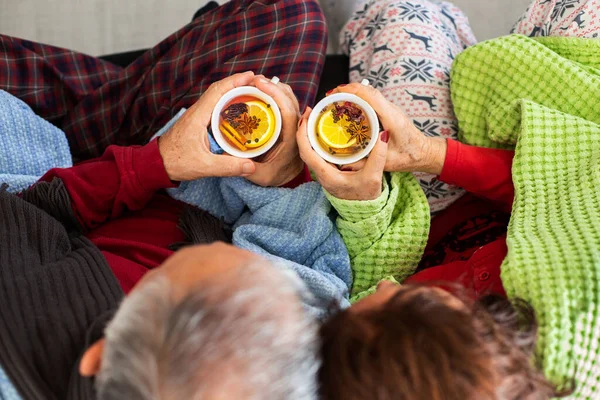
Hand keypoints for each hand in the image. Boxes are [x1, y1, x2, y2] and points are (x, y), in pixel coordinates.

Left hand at [158, 72, 256, 181]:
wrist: (157, 164)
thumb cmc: (176, 162)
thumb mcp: (204, 166)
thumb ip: (228, 166)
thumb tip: (251, 165)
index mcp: (198, 117)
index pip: (217, 91)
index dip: (235, 81)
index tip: (251, 76)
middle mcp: (197, 112)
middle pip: (219, 90)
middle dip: (238, 83)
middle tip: (258, 84)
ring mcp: (197, 116)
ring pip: (217, 97)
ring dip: (233, 92)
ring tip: (252, 93)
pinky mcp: (198, 122)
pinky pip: (215, 107)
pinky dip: (228, 103)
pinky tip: (239, 109)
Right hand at [245, 75, 303, 186]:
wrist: (287, 177)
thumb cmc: (274, 176)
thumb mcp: (261, 176)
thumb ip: (247, 168)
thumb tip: (229, 154)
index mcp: (292, 141)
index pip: (288, 112)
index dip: (275, 94)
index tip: (260, 83)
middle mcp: (297, 129)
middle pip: (290, 100)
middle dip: (274, 86)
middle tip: (254, 79)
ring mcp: (295, 123)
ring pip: (290, 98)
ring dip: (275, 87)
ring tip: (256, 82)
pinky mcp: (291, 120)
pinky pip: (286, 101)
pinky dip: (276, 92)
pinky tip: (262, 89)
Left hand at [297, 107, 388, 200]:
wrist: (365, 210)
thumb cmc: (367, 196)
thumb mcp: (374, 177)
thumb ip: (378, 156)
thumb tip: (383, 134)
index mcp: (327, 176)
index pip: (307, 152)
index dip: (303, 133)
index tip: (306, 117)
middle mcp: (321, 174)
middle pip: (305, 148)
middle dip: (305, 128)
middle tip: (312, 110)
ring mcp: (323, 172)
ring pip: (310, 149)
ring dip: (310, 132)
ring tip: (316, 116)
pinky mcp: (328, 170)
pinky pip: (317, 152)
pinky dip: (317, 138)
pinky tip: (324, 129)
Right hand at [330, 83, 446, 174]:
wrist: (425, 152)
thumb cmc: (409, 157)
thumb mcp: (386, 163)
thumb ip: (366, 164)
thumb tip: (343, 165)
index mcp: (391, 119)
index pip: (371, 97)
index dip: (352, 91)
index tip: (336, 92)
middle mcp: (391, 110)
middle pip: (368, 91)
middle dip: (348, 89)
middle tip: (330, 97)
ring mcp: (391, 109)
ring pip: (370, 93)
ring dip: (353, 93)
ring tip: (336, 100)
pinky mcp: (389, 111)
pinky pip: (372, 100)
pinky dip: (359, 98)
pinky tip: (349, 107)